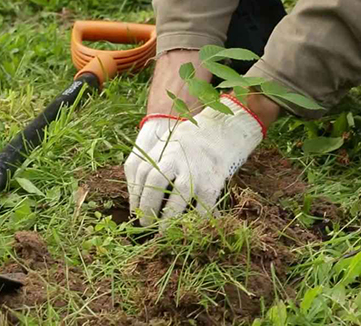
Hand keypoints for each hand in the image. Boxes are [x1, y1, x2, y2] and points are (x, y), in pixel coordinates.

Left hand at [127, 96, 265, 225]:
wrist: (225, 129)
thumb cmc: (193, 140)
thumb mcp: (170, 142)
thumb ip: (154, 161)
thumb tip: (138, 191)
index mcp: (163, 150)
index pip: (142, 173)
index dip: (136, 194)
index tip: (135, 211)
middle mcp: (176, 159)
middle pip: (155, 184)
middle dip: (148, 207)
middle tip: (145, 224)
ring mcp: (195, 171)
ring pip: (177, 199)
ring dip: (168, 219)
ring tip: (163, 232)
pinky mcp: (212, 183)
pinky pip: (201, 208)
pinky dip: (195, 221)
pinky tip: (190, 228)